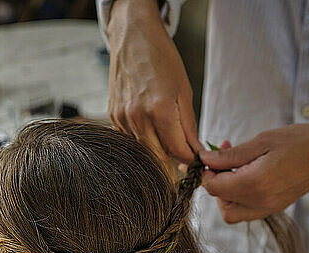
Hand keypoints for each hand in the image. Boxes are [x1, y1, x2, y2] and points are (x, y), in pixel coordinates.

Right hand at [107, 0, 200, 161]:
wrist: (133, 37)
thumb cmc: (161, 59)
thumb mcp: (184, 91)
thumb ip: (189, 126)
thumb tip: (195, 151)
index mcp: (159, 110)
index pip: (178, 151)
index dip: (189, 157)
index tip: (195, 156)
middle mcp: (137, 117)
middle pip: (159, 156)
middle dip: (173, 154)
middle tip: (182, 143)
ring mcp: (122, 118)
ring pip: (144, 149)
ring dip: (157, 146)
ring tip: (165, 126)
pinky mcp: (112, 116)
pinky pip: (130, 138)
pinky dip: (142, 136)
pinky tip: (148, 120)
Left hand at [199, 117, 308, 222]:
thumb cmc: (301, 141)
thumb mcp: (262, 141)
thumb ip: (230, 155)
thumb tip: (205, 159)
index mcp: (255, 185)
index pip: (214, 187)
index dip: (206, 172)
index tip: (210, 156)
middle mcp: (261, 202)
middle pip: (222, 203)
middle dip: (216, 182)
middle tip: (223, 159)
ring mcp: (270, 208)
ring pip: (233, 212)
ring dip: (227, 192)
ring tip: (236, 166)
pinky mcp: (276, 207)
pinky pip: (248, 209)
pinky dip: (241, 195)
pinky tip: (248, 173)